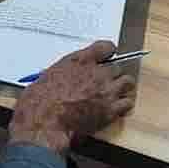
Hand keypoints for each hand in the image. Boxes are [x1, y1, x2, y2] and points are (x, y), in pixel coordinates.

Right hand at [8, 41, 135, 155]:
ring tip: (114, 94)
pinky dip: (123, 105)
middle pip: (118, 67)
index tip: (106, 58)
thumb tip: (71, 74)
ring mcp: (106, 90)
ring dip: (121, 87)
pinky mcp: (110, 110)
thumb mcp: (50, 74)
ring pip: (127, 83)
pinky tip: (115, 108)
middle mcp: (96, 72)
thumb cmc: (41, 100)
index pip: (105, 47)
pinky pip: (127, 103)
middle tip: (106, 82)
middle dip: (112, 74)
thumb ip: (68, 70)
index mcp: (80, 61)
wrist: (44, 121)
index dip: (108, 53)